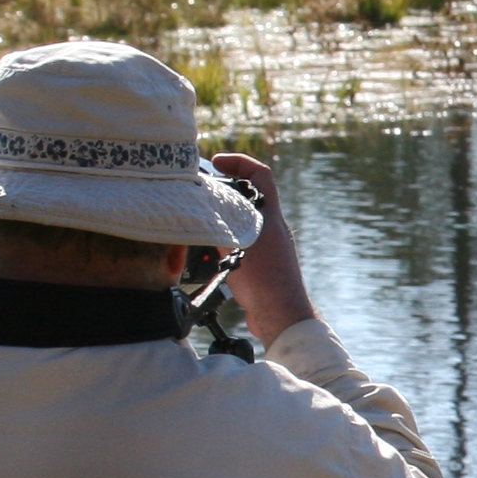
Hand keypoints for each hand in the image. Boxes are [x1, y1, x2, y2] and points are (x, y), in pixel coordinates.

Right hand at [209, 151, 316, 340]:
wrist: (279, 315)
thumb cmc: (265, 278)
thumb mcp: (241, 240)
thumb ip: (223, 218)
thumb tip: (204, 198)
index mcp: (270, 215)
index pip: (260, 174)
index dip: (239, 162)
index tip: (216, 162)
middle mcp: (270, 228)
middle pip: (244, 198)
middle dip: (220, 194)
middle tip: (198, 195)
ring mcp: (265, 247)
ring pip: (236, 224)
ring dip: (216, 223)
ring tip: (197, 229)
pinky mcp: (257, 267)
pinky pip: (234, 248)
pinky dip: (218, 248)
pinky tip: (206, 258)